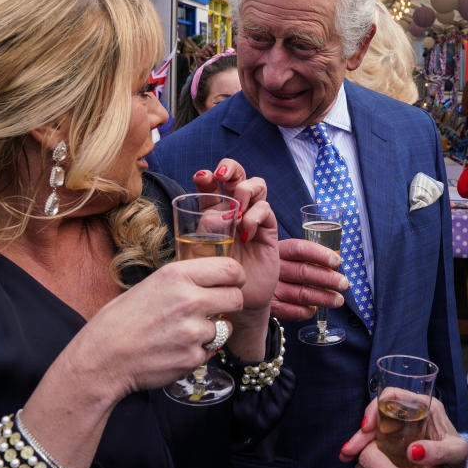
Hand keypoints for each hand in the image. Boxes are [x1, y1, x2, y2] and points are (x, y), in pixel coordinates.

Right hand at [63, 257, 245, 401]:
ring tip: (184, 332)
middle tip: (215, 310)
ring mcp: (193, 331)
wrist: (102, 358)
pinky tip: (176, 349)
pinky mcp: (192, 357)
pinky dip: (198, 351)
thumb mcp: (153, 284)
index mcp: (177, 275)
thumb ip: (186, 280)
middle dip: (230, 304)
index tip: (233, 283)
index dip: (236, 277)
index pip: (230, 269)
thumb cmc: (123, 319)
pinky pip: (211, 351)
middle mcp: (189, 300)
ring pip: (225, 327)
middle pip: (237, 298)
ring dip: (213, 331)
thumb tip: (217, 279)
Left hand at [194, 159, 279, 358]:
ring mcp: (253, 217)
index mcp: (212, 210)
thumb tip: (208, 215)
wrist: (233, 299)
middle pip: (237, 175)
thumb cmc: (211, 276)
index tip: (202, 177)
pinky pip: (266, 209)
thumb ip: (200, 230)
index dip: (208, 175)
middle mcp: (234, 209)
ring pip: (257, 185)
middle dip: (231, 168)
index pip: (212, 183)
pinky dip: (255, 215)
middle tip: (223, 174)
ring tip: (237, 207)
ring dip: (246, 189)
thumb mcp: (198, 251)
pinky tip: (245, 231)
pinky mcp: (268, 230)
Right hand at [271, 238, 348, 320]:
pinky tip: (314, 310)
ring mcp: (269, 288)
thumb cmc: (279, 268)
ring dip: (323, 298)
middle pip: (303, 272)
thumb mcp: (287, 256)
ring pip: (301, 294)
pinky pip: (292, 311)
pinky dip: (306, 312)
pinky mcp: (270, 306)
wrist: (252, 286)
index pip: (300, 249)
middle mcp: (272, 268)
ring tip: (338, 300)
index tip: (337, 262)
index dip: (320, 255)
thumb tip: (336, 262)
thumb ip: (308, 257)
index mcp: (279, 250)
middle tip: (344, 283)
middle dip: (328, 279)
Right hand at [340, 398, 467, 467]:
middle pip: (379, 411)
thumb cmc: (462, 459)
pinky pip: (377, 439)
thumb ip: (439, 451)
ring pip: (375, 426)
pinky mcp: (398, 440)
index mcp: (426, 405)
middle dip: (361, 429)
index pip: (393, 395)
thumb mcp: (456, 453)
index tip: (366, 428)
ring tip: (346, 455)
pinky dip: (364, 448)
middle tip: (350, 449)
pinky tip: (354, 457)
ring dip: (359, 439)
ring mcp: (404, 426)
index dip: (376, 408)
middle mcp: (413, 411)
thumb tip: (413, 451)